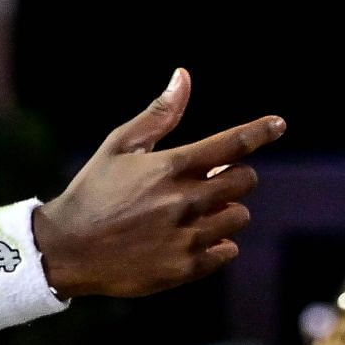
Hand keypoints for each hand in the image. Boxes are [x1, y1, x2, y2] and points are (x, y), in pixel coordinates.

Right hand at [35, 70, 284, 297]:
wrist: (66, 249)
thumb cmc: (93, 191)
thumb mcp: (119, 145)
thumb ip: (159, 114)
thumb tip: (184, 76)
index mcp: (170, 166)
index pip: (232, 144)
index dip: (260, 132)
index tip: (278, 124)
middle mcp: (184, 201)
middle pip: (244, 181)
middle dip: (234, 176)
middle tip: (211, 180)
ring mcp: (186, 237)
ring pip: (238, 216)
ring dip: (225, 210)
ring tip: (195, 213)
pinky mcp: (184, 268)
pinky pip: (227, 251)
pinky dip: (218, 244)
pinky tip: (192, 238)